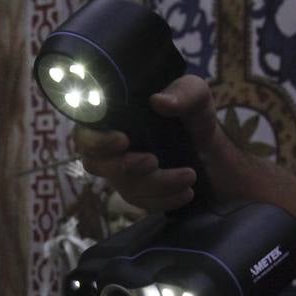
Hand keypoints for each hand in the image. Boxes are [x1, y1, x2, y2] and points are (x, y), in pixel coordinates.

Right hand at [76, 74, 220, 210]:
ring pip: (123, 185)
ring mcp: (119, 171)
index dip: (96, 140)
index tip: (123, 140)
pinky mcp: (134, 191)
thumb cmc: (193, 114)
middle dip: (122, 166)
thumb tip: (159, 101)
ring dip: (156, 184)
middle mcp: (107, 145)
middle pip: (94, 164)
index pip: (85, 130)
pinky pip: (141, 202)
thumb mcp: (196, 96)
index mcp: (112, 116)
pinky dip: (164, 200)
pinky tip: (186, 193)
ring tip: (189, 176)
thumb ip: (182, 93)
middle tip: (153, 161)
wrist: (210, 147)